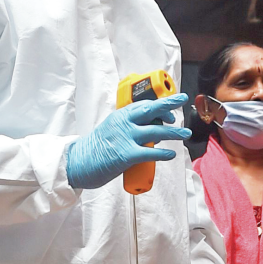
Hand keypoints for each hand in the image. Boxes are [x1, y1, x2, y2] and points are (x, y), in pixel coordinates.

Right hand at [65, 94, 189, 189]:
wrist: (77, 163)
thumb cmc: (94, 149)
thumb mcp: (110, 130)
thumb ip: (127, 128)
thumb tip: (148, 132)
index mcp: (120, 116)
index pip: (144, 105)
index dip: (160, 106)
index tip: (170, 111)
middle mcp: (124, 124)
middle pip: (151, 110)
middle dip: (169, 104)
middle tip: (182, 100)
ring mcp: (125, 138)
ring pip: (156, 131)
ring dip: (174, 132)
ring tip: (185, 134)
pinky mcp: (126, 155)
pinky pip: (151, 153)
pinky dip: (163, 153)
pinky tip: (171, 154)